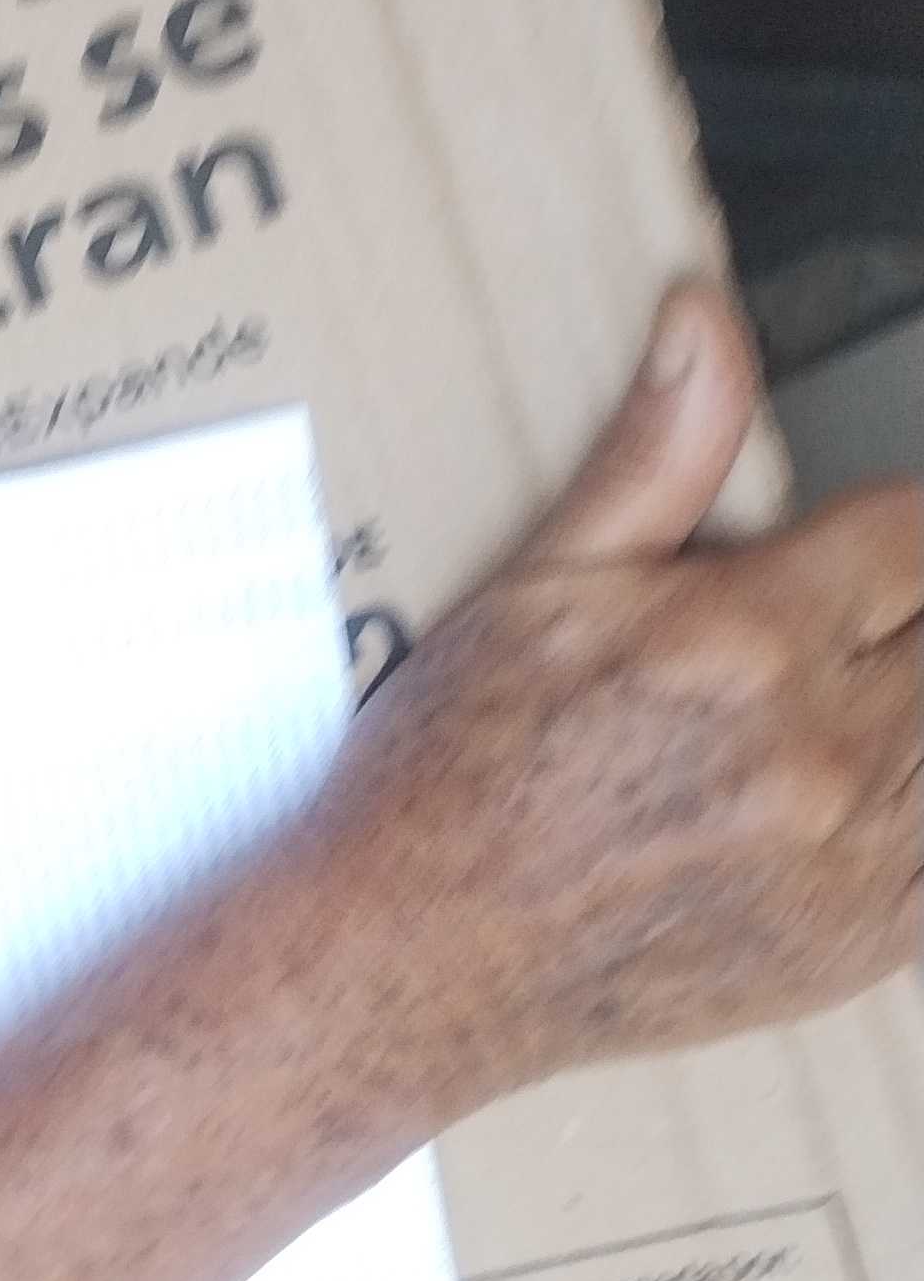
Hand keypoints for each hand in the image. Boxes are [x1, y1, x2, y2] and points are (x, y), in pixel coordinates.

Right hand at [306, 283, 921, 1119]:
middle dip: (894, 618)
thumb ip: (657, 455)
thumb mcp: (537, 592)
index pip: (912, 533)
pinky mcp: (865, 946)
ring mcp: (855, 862)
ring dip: (905, 706)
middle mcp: (818, 752)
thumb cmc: (452, 776)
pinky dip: (913, 806)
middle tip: (827, 634)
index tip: (847, 552)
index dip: (883, 531)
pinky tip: (843, 791)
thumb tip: (704, 318)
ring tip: (829, 708)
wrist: (407, 963)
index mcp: (743, 643)